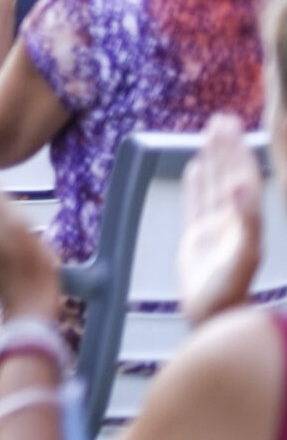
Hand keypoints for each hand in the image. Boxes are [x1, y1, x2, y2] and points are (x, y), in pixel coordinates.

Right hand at [179, 113, 263, 324]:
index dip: (238, 153)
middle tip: (221, 119)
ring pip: (213, 185)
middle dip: (226, 148)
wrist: (214, 320)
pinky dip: (195, 184)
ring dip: (212, 159)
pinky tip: (194, 168)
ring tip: (209, 133)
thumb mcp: (243, 256)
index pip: (243, 178)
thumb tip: (240, 185)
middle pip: (229, 176)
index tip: (231, 128)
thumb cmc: (229, 293)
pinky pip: (196, 204)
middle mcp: (234, 221)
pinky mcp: (197, 238)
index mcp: (247, 222)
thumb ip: (246, 220)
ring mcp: (215, 229)